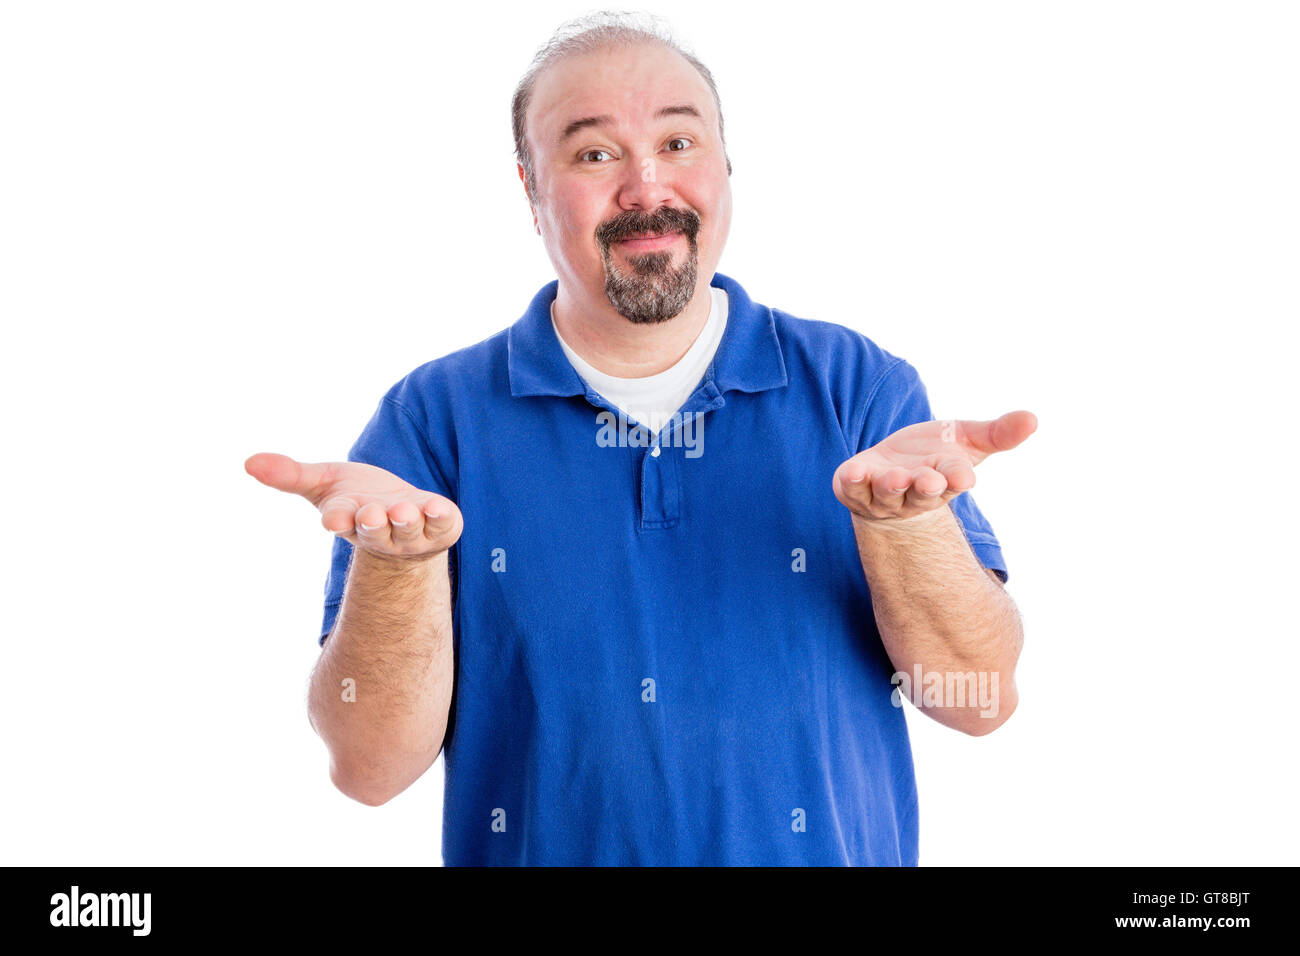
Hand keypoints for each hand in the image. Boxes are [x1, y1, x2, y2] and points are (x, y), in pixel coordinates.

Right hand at [245, 452, 462, 559]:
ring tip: (404, 511)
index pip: (340, 520)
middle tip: (371, 514)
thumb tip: (248, 462)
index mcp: (350, 518)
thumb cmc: (359, 498)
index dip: (337, 519)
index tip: (333, 519)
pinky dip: (440, 517)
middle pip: (375, 530)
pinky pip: (443, 525)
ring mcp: (412, 533)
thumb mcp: (324, 483)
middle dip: (373, 523)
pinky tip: (436, 507)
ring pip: (409, 530)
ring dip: (406, 521)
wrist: (404, 516)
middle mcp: (380, 531)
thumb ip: (290, 475)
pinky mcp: (441, 527)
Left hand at [832, 411, 1036, 521]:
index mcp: (945, 479)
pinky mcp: (854, 490)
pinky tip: (852, 473)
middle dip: (926, 487)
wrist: (893, 476)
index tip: (964, 478)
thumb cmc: (934, 457)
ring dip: (891, 486)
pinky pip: (852, 490)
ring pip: (887, 494)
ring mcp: (883, 495)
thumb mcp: (967, 441)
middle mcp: (915, 493)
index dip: (958, 478)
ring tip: (895, 477)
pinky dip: (852, 483)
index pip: (955, 479)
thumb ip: (998, 434)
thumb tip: (1033, 418)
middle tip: (930, 481)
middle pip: (922, 492)